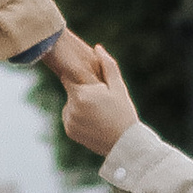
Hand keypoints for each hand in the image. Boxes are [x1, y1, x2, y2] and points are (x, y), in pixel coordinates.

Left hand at [58, 41, 140, 158]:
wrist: (124, 144)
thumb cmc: (123, 112)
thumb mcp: (118, 87)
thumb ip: (107, 65)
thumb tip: (98, 47)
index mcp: (81, 95)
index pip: (68, 75)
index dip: (76, 74)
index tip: (84, 75)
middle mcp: (70, 108)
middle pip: (71, 90)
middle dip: (82, 90)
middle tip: (100, 98)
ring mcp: (68, 121)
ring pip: (70, 103)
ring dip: (79, 103)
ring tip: (99, 112)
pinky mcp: (69, 131)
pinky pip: (70, 117)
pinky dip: (79, 116)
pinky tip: (94, 121)